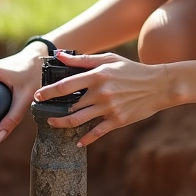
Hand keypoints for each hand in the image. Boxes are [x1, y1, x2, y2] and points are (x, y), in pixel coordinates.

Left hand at [36, 51, 171, 146]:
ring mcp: (109, 108)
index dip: (48, 92)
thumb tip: (58, 54)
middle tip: (42, 112)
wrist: (158, 86)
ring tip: (53, 123)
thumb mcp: (108, 60)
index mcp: (98, 76)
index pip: (65, 86)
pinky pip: (96, 133)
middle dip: (52, 110)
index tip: (38, 96)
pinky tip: (78, 142)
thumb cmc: (131, 70)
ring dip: (61, 124)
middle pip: (69, 106)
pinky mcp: (117, 121)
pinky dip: (85, 139)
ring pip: (78, 121)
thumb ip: (82, 59)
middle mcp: (101, 93)